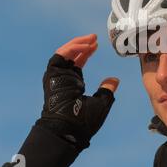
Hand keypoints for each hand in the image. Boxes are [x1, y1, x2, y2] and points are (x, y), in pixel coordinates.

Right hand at [38, 34, 119, 149]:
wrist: (68, 129)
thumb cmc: (84, 122)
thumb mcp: (102, 103)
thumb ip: (107, 90)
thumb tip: (114, 79)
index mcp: (73, 84)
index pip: (78, 63)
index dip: (87, 53)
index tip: (96, 45)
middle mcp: (64, 78)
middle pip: (72, 55)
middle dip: (83, 45)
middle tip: (95, 37)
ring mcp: (57, 75)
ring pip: (65, 52)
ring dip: (78, 43)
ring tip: (91, 39)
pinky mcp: (52, 73)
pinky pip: (61, 55)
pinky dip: (73, 48)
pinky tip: (85, 45)